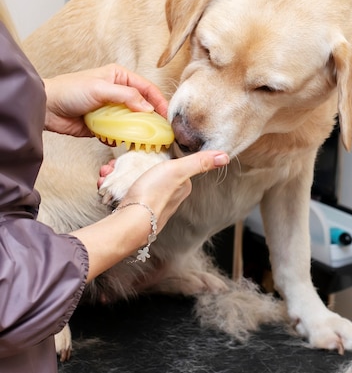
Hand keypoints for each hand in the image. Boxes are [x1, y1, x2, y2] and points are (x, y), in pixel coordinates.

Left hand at [43, 64, 167, 136]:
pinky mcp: (103, 125)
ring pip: (131, 121)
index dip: (159, 101)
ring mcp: (110, 110)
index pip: (146, 88)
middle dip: (151, 119)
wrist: (46, 108)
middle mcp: (117, 93)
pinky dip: (120, 138)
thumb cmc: (70, 90)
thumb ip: (126, 97)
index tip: (167, 115)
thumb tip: (148, 108)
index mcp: (119, 77)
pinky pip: (118, 133)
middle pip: (142, 106)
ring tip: (144, 140)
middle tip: (161, 131)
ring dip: (137, 130)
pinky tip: (119, 142)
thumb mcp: (101, 89)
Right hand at [71, 150, 229, 280]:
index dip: (152, 154)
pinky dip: (111, 184)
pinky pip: (121, 190)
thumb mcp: (178, 170)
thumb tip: (225, 156)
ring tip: (108, 172)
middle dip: (129, 164)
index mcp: (181, 187)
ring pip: (130, 179)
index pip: (168, 163)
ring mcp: (149, 203)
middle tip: (117, 163)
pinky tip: (105, 181)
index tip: (139, 150)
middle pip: (147, 170)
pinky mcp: (133, 209)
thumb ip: (200, 162)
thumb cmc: (154, 194)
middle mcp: (168, 196)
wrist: (130, 222)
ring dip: (117, 173)